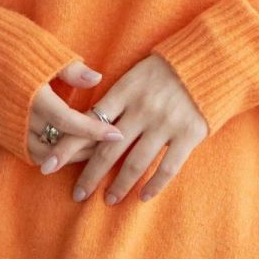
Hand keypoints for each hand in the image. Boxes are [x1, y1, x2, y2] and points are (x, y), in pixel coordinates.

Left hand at [39, 53, 208, 204]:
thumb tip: (85, 125)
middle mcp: (142, 109)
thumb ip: (114, 99)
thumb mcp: (134, 74)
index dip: (67, 146)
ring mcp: (166, 123)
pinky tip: (143, 196)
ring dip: (119, 185)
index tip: (48, 165)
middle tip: (77, 194)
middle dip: (89, 175)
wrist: (209, 59)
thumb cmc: (165, 69)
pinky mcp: (189, 134)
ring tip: (108, 199)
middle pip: (108, 149)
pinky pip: (168, 167)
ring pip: (136, 163)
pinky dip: (154, 184)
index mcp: (124, 91)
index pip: (88, 123)